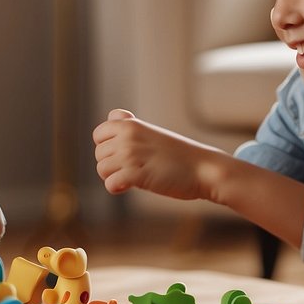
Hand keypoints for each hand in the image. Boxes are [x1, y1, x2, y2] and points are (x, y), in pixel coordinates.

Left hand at [93, 108, 225, 200]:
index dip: (107, 147)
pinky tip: (129, 187)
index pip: (99, 134)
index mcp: (131, 124)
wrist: (204, 168)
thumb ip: (130, 125)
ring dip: (114, 177)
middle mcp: (128, 137)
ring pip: (102, 169)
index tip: (123, 155)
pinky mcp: (136, 175)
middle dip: (111, 164)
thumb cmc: (178, 153)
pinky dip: (117, 188)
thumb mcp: (152, 132)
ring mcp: (131, 155)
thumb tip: (111, 116)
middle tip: (131, 169)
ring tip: (132, 177)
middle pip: (99, 154)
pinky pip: (110, 183)